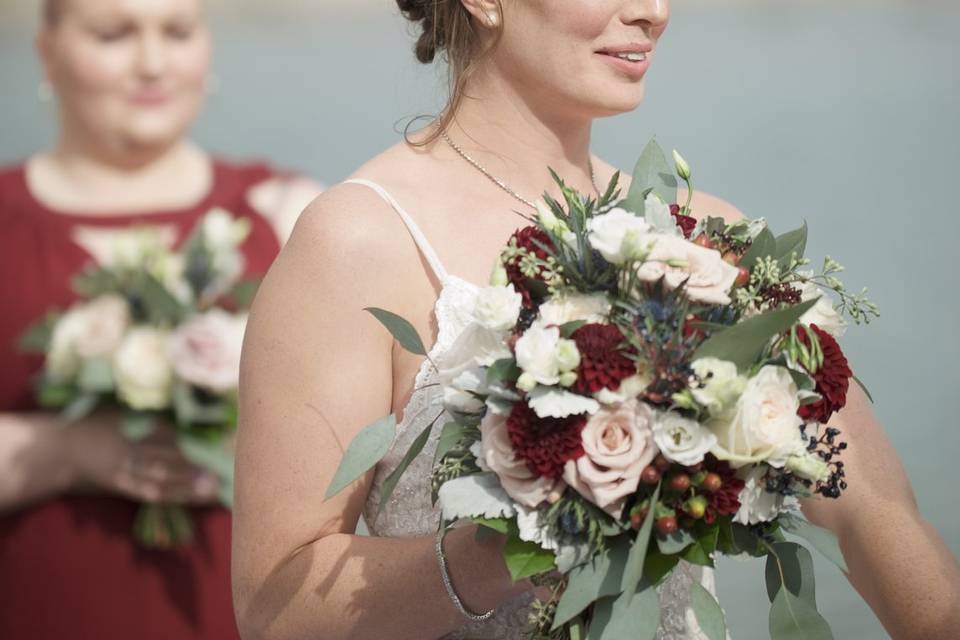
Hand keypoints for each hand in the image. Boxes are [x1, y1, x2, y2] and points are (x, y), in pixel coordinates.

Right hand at [64, 413, 220, 504]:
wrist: (65, 447)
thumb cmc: (101, 421)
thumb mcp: (124, 410)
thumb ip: (155, 414)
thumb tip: (195, 418)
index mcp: (132, 425)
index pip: (168, 435)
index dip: (192, 443)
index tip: (218, 445)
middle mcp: (128, 449)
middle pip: (166, 460)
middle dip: (194, 467)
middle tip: (222, 471)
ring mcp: (123, 470)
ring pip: (159, 481)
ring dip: (188, 486)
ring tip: (213, 489)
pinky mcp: (121, 485)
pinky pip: (149, 493)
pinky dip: (173, 497)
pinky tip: (194, 499)